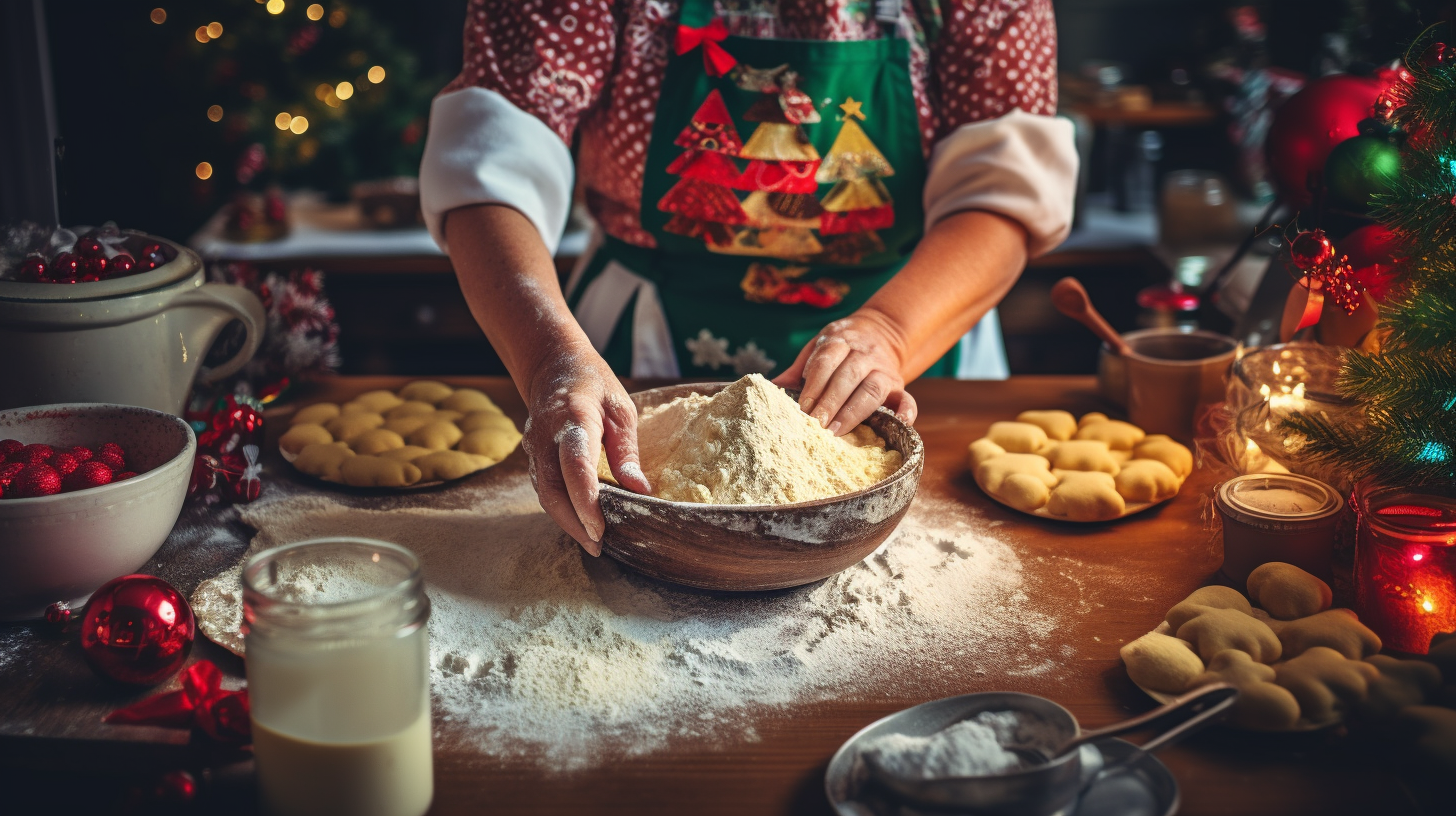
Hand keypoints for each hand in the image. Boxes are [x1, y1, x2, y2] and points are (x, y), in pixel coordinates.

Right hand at [521, 341, 650, 555]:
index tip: (600, 527)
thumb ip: (627, 451)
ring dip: (566, 521)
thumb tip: (640, 490)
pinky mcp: (533, 456)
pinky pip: (544, 488)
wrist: (552, 365)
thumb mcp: (621, 408)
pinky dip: (560, 509)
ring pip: (544, 494)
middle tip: (598, 547)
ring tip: (592, 542)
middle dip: (574, 523)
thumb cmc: (593, 384)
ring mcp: (534, 448)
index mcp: (572, 419)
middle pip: (552, 489)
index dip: (585, 500)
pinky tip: (580, 522)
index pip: (575, 466)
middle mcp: (546, 437)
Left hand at [772, 309, 917, 434]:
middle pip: (847, 377)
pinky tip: (901, 424)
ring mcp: (883, 371)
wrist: (879, 332)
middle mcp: (864, 354)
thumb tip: (770, 387)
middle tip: (814, 425)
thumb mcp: (817, 348)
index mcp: (840, 341)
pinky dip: (907, 412)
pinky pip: (907, 399)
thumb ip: (798, 368)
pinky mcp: (899, 386)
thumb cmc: (839, 348)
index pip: (826, 362)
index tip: (801, 408)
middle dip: (829, 403)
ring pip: (871, 390)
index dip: (813, 385)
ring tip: (835, 431)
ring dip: (853, 412)